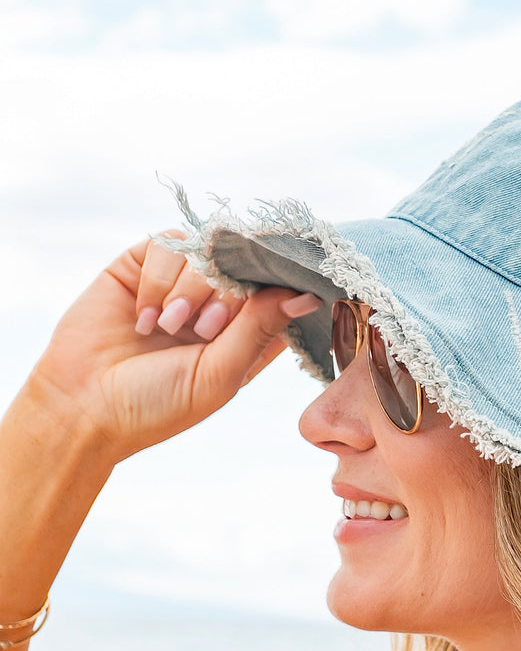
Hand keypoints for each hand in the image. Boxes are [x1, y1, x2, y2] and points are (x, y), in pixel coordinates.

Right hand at [29, 234, 319, 462]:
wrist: (84, 406)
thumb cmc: (159, 404)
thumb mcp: (220, 373)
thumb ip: (260, 328)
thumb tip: (307, 295)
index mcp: (247, 338)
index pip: (280, 295)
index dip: (282, 285)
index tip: (284, 285)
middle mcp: (217, 308)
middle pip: (245, 268)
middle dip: (228, 295)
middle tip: (204, 328)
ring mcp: (180, 285)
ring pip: (207, 252)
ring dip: (190, 288)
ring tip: (169, 327)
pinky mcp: (142, 268)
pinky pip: (168, 245)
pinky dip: (160, 279)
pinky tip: (145, 317)